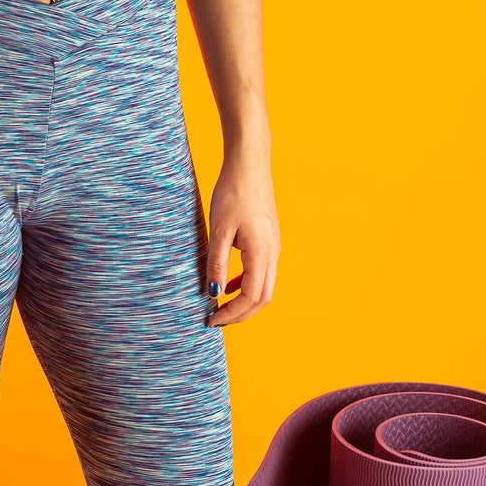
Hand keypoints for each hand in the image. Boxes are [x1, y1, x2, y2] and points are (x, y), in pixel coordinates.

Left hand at [204, 154, 280, 326]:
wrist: (250, 165)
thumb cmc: (233, 193)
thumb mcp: (219, 230)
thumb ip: (217, 264)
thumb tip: (214, 294)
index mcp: (261, 252)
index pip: (251, 297)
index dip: (232, 313)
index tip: (211, 320)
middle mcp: (273, 253)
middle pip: (262, 298)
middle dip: (241, 314)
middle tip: (217, 320)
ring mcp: (274, 247)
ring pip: (265, 286)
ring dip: (245, 301)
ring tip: (221, 307)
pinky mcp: (269, 240)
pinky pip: (262, 272)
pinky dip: (247, 285)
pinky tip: (230, 284)